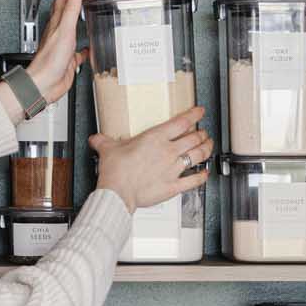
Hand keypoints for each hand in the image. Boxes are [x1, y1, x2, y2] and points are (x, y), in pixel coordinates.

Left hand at [24, 0, 90, 107]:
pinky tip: (88, 49)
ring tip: (89, 15)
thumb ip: (70, 10)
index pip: (64, 0)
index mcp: (56, 24)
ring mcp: (63, 46)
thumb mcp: (64, 30)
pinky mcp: (68, 60)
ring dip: (80, 21)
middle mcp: (59, 33)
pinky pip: (78, 53)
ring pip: (72, 30)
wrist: (45, 84)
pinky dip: (84, 49)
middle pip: (67, 12)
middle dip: (77, 2)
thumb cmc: (50, 61)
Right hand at [90, 107, 212, 213]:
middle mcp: (168, 152)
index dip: (194, 115)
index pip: (181, 122)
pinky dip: (201, 176)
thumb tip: (96, 139)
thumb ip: (104, 141)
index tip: (199, 112)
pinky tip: (204, 174)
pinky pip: (193, 180)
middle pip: (194, 138)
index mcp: (155, 138)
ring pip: (198, 156)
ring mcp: (173, 169)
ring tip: (208, 146)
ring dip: (206, 149)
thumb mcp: (108, 149)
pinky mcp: (173, 186)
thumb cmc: (116, 172)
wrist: (118, 193)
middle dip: (202, 133)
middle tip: (204, 132)